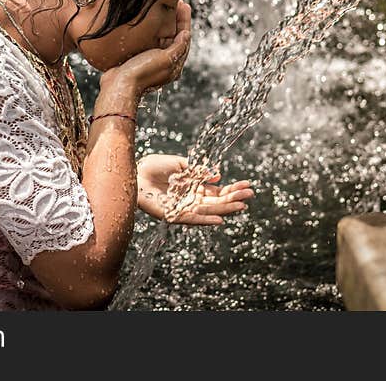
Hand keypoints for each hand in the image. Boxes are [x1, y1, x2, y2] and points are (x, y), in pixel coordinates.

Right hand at [101, 1, 191, 96]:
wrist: (118, 85)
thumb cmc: (142, 73)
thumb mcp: (165, 59)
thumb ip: (178, 47)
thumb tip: (187, 34)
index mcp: (175, 65)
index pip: (184, 39)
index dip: (185, 21)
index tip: (185, 6)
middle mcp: (166, 63)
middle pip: (175, 37)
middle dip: (177, 20)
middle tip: (178, 3)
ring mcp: (153, 60)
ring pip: (164, 38)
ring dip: (167, 23)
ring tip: (166, 8)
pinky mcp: (141, 58)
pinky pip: (152, 40)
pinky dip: (155, 29)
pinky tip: (151, 21)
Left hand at [136, 154, 253, 224]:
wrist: (135, 172)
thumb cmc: (155, 166)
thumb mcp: (181, 164)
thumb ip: (199, 171)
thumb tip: (218, 175)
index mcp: (194, 186)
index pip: (218, 190)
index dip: (232, 188)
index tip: (247, 185)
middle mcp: (191, 198)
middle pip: (217, 201)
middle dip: (234, 198)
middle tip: (250, 194)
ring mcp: (184, 207)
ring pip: (209, 210)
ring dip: (225, 209)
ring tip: (241, 206)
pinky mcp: (173, 214)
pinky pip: (192, 219)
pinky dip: (206, 220)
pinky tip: (219, 220)